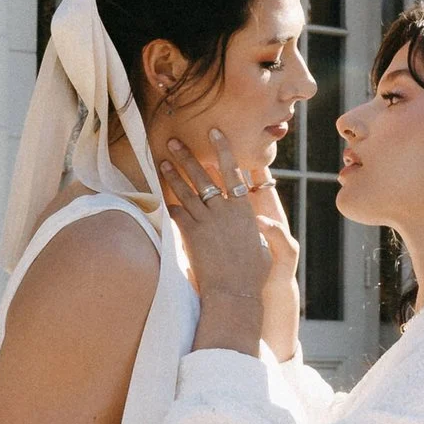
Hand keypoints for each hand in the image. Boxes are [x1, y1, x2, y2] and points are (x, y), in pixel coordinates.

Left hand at [160, 127, 294, 348]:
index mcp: (244, 208)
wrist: (234, 292)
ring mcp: (206, 221)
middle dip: (187, 156)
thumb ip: (259, 230)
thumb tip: (260, 220)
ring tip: (162, 160)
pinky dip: (169, 203)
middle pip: (203, 176)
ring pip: (186, 191)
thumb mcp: (263, 246)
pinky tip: (160, 195)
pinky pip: (177, 213)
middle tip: (174, 141)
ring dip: (173, 174)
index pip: (232, 170)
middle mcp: (223, 210)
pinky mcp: (191, 234)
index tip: (214, 131)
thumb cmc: (253, 273)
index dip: (223, 149)